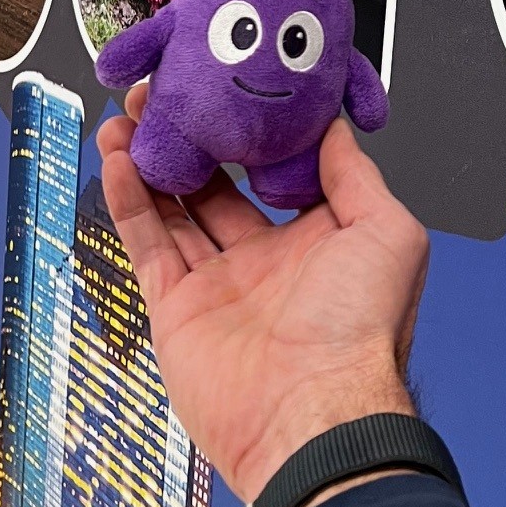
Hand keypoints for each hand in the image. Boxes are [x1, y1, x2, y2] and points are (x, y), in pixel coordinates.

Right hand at [99, 85, 428, 504]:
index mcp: (318, 242)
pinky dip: (129, 201)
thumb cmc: (360, 331)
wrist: (313, 413)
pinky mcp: (176, 310)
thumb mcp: (387, 232)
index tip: (226, 93)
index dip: (248, 134)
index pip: (275, 175)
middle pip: (215, 188)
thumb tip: (334, 126)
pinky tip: (118, 158)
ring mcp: (218, 286)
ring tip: (129, 115)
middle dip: (190, 142)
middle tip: (164, 96)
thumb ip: (354, 173)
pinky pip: (147, 245)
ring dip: (150, 161)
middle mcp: (266, 262)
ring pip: (174, 210)